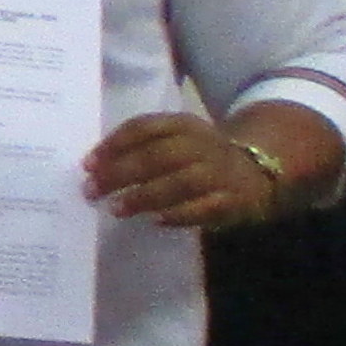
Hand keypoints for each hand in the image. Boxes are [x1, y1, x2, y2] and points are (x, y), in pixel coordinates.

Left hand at [82, 113, 280, 230]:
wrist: (259, 170)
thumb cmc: (198, 157)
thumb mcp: (175, 140)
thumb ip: (140, 147)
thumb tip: (94, 166)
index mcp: (183, 124)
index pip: (145, 127)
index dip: (114, 144)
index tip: (87, 164)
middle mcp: (203, 144)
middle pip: (158, 155)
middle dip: (121, 172)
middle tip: (91, 190)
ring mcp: (220, 172)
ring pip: (181, 181)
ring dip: (144, 195)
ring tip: (115, 208)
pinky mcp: (234, 199)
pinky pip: (205, 207)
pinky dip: (178, 214)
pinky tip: (155, 220)